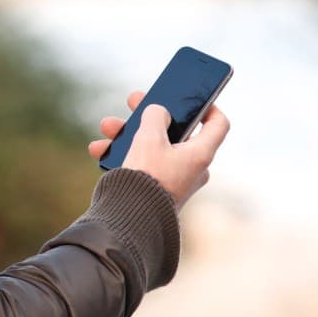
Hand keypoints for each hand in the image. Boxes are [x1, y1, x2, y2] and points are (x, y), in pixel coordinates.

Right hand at [88, 91, 229, 209]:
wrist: (131, 219)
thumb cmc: (147, 176)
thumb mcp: (149, 137)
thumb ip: (155, 116)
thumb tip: (158, 112)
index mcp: (200, 153)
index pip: (217, 124)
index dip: (209, 106)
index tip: (194, 97)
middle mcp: (191, 167)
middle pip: (175, 131)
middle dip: (149, 116)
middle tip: (134, 101)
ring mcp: (173, 179)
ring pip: (152, 146)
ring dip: (128, 134)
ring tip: (106, 128)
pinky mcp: (155, 189)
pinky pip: (141, 164)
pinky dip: (123, 155)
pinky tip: (100, 150)